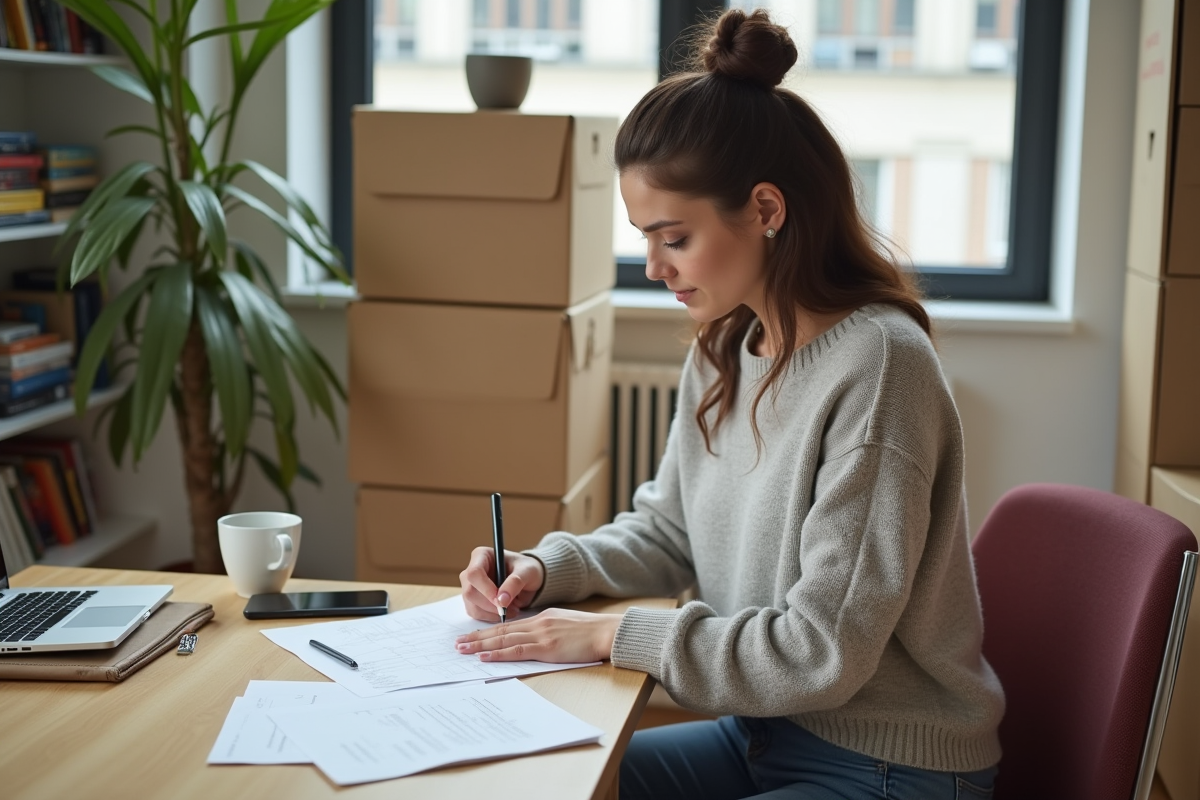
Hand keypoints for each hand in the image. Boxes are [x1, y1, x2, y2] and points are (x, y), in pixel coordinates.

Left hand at [455, 609, 621, 663]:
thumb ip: (548, 630)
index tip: (473, 636)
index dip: (489, 630)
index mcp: (542, 618)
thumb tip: (533, 641)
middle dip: (477, 637)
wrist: (607, 632)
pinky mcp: (547, 648)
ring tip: (463, 650)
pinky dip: (498, 654)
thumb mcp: (565, 625)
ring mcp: (541, 635)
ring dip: (481, 645)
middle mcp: (537, 623)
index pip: (509, 625)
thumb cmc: (591, 632)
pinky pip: (517, 650)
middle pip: (501, 631)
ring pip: (503, 639)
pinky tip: (484, 657)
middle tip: (458, 643)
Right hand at [459, 546, 545, 621]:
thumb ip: (515, 583)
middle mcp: (471, 571)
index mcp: (481, 555)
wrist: (528, 579)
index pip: (474, 573)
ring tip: (511, 609)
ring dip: (491, 613)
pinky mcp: (472, 601)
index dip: (486, 589)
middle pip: (470, 592)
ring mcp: (469, 586)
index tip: (500, 600)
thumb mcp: (527, 572)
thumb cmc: (526, 569)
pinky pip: (475, 613)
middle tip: (509, 608)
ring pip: (472, 605)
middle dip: (490, 604)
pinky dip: (490, 617)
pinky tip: (504, 612)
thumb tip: (501, 601)